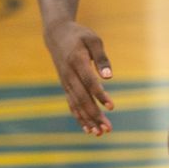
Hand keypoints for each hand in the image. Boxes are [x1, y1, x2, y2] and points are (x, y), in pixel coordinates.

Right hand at [45, 20, 114, 135]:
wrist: (56, 34)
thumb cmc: (79, 35)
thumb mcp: (93, 40)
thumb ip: (101, 58)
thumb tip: (109, 77)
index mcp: (76, 61)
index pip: (89, 82)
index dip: (100, 95)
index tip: (112, 107)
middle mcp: (69, 74)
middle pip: (82, 98)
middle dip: (95, 114)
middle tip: (108, 128)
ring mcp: (66, 82)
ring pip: (76, 104)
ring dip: (88, 120)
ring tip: (100, 133)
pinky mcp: (65, 86)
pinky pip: (72, 104)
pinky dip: (79, 117)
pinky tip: (88, 128)